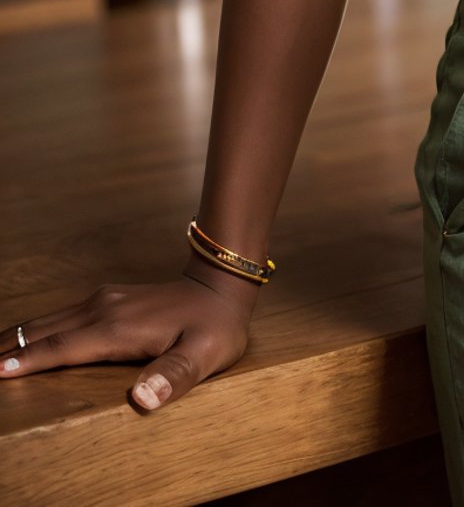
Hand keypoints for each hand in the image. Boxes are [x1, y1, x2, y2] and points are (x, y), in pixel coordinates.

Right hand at [0, 258, 261, 411]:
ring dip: (16, 339)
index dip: (27, 364)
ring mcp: (103, 301)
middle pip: (43, 332)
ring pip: (48, 322)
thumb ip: (173, 376)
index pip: (61, 350)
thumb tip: (142, 398)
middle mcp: (102, 310)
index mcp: (116, 329)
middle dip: (7, 349)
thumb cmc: (214, 328)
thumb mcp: (204, 356)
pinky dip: (34, 331)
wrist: (223, 286)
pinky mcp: (107, 299)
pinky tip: (23, 340)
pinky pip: (60, 317)